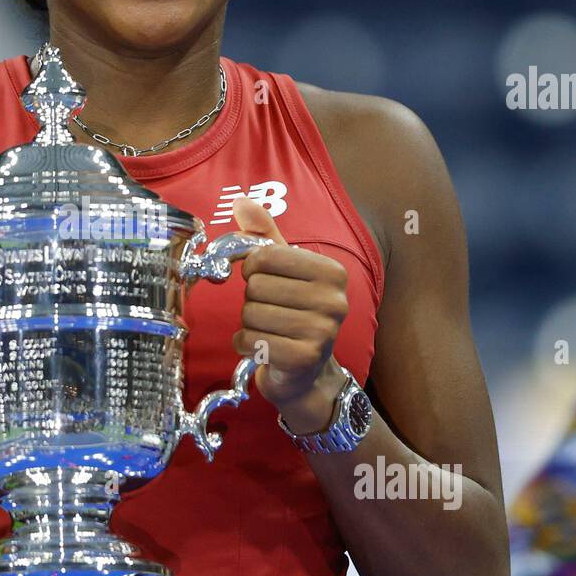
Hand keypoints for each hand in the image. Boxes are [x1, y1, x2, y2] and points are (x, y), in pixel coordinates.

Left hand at [230, 197, 349, 431]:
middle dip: (252, 301)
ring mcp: (322, 331)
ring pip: (251, 314)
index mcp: (331, 272)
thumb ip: (264, 236)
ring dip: (249, 325)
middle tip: (271, 313)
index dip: (252, 270)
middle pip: (255, 287)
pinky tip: (262, 349)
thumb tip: (240, 201)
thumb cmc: (292, 314)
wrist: (305, 373)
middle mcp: (334, 300)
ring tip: (269, 331)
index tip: (265, 282)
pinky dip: (246, 345)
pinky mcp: (304, 358)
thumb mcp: (283, 272)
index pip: (264, 256)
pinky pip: (251, 340)